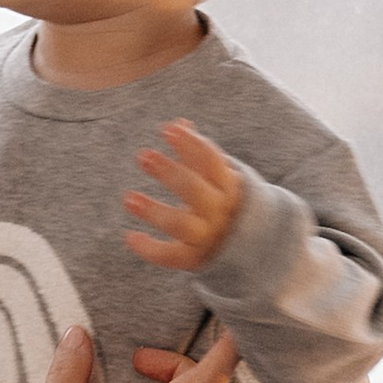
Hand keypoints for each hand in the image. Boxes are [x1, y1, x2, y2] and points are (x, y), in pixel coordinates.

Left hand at [124, 120, 244, 272]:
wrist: (253, 247)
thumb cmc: (226, 202)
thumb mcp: (220, 177)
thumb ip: (200, 154)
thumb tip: (179, 122)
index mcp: (230, 186)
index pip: (212, 161)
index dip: (191, 144)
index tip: (168, 129)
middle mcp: (220, 212)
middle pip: (195, 190)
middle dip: (169, 172)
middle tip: (143, 155)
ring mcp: (208, 237)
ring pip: (180, 224)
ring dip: (154, 211)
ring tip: (128, 198)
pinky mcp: (195, 259)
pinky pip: (171, 256)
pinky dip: (150, 249)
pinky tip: (130, 237)